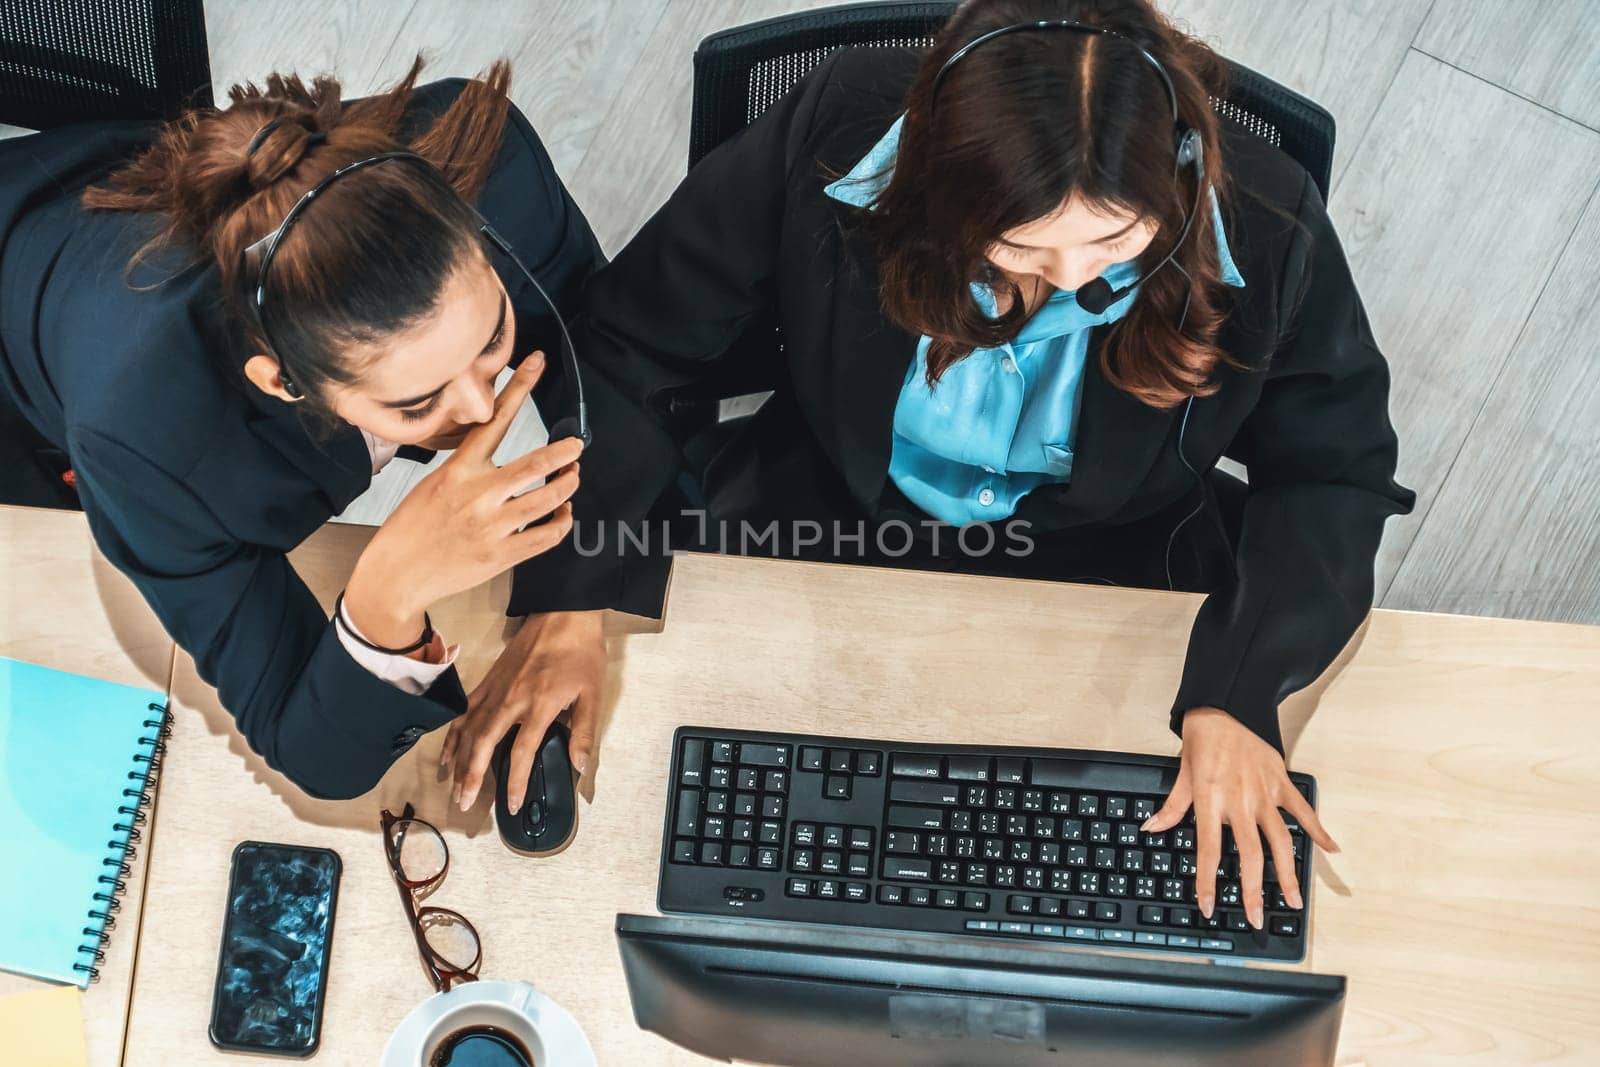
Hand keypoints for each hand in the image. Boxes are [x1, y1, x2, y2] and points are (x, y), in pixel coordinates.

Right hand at [345, 355, 581, 645]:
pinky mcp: (503, 555)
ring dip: (568, 485)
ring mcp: (493, 526)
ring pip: (550, 499)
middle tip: (577, 445)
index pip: (494, 419)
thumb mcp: (435, 483)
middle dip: (565, 452)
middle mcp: (478, 494)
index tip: (538, 362)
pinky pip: (548, 535)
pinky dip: (563, 521)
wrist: (398, 574)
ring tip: (573, 478)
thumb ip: (470, 468)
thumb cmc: (414, 526)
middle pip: (536, 463)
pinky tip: (563, 513)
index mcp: (459, 469)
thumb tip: (505, 458)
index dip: (520, 387)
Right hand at [440, 610, 605, 812]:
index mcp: (540, 704)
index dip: (517, 782)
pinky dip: (453, 734)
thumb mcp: (593, 693)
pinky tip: (448, 752)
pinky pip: (464, 711)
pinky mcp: (488, 681)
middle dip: (471, 776)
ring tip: (453, 786)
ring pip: (469, 730)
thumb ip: (583, 732)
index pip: (522, 752)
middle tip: (464, 804)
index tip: (511, 805)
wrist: (563, 614)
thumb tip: (579, 766)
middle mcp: (511, 700)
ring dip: (459, 760)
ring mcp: (495, 689)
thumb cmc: (581, 653)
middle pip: (483, 744)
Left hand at [1143, 707, 1338, 928]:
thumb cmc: (1202, 738)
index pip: (1209, 851)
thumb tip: (1152, 828)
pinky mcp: (1282, 783)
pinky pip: (1303, 811)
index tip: (1208, 906)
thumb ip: (1172, 806)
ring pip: (1281, 841)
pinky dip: (1319, 830)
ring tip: (1294, 900)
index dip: (1207, 882)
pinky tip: (1331, 850)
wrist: (1227, 704)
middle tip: (1256, 917)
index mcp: (1212, 800)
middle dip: (1254, 891)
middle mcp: (1240, 801)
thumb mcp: (1182, 772)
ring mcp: (1265, 793)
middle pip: (1250, 855)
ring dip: (1289, 873)